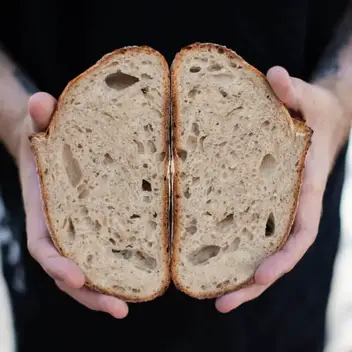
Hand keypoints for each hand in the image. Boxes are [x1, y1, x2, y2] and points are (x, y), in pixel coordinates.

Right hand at [18, 92, 127, 318]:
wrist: (49, 139)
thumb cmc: (46, 133)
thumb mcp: (41, 122)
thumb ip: (41, 115)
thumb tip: (42, 102)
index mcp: (43, 208)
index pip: (46, 245)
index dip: (59, 265)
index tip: (79, 277)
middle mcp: (59, 225)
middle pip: (69, 269)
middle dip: (90, 292)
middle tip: (119, 308)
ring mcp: (76, 228)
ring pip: (87, 267)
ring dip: (106, 288)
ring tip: (133, 302)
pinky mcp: (94, 223)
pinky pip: (103, 250)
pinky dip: (117, 267)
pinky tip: (141, 273)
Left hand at [216, 66, 350, 312]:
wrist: (318, 116)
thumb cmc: (314, 111)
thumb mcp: (308, 97)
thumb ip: (293, 90)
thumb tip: (275, 76)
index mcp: (306, 188)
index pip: (300, 231)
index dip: (283, 257)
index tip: (261, 276)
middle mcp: (292, 205)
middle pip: (278, 254)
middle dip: (255, 283)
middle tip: (222, 305)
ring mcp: (278, 207)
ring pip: (263, 249)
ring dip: (242, 276)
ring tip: (213, 297)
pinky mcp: (262, 201)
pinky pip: (250, 231)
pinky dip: (236, 250)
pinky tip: (211, 260)